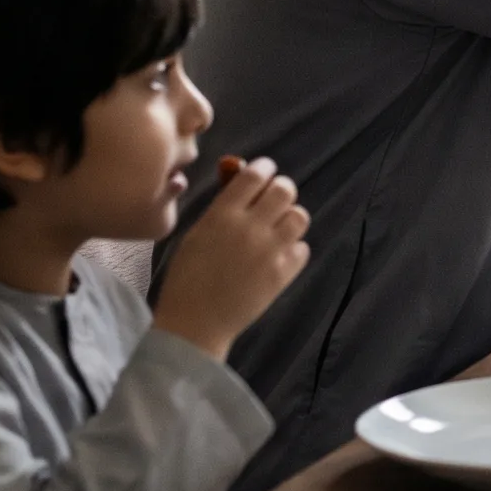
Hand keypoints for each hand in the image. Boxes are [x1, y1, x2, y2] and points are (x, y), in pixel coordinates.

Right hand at [155, 156, 310, 361]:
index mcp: (223, 215)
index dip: (264, 167)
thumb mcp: (196, 234)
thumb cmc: (187, 277)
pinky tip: (279, 255)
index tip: (266, 169)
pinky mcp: (283, 273)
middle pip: (284, 190)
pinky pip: (302, 248)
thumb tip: (240, 179)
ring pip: (300, 216)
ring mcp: (270, 251)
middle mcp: (250, 228)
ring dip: (291, 217)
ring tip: (278, 227)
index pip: (254, 176)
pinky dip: (294, 248)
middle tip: (275, 197)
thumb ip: (221, 208)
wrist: (195, 323)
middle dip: (281, 189)